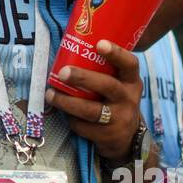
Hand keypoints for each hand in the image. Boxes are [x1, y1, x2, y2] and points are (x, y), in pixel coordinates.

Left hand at [44, 39, 142, 160]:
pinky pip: (84, 126)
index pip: (129, 64)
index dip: (116, 53)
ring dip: (67, 102)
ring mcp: (119, 119)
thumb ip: (103, 72)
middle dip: (83, 78)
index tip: (99, 44)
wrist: (126, 138)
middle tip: (63, 72)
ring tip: (50, 94)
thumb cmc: (114, 101)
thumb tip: (69, 50)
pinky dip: (71, 120)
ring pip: (91, 110)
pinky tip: (64, 114)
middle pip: (107, 86)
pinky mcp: (108, 136)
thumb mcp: (118, 85)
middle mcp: (128, 99)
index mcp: (131, 81)